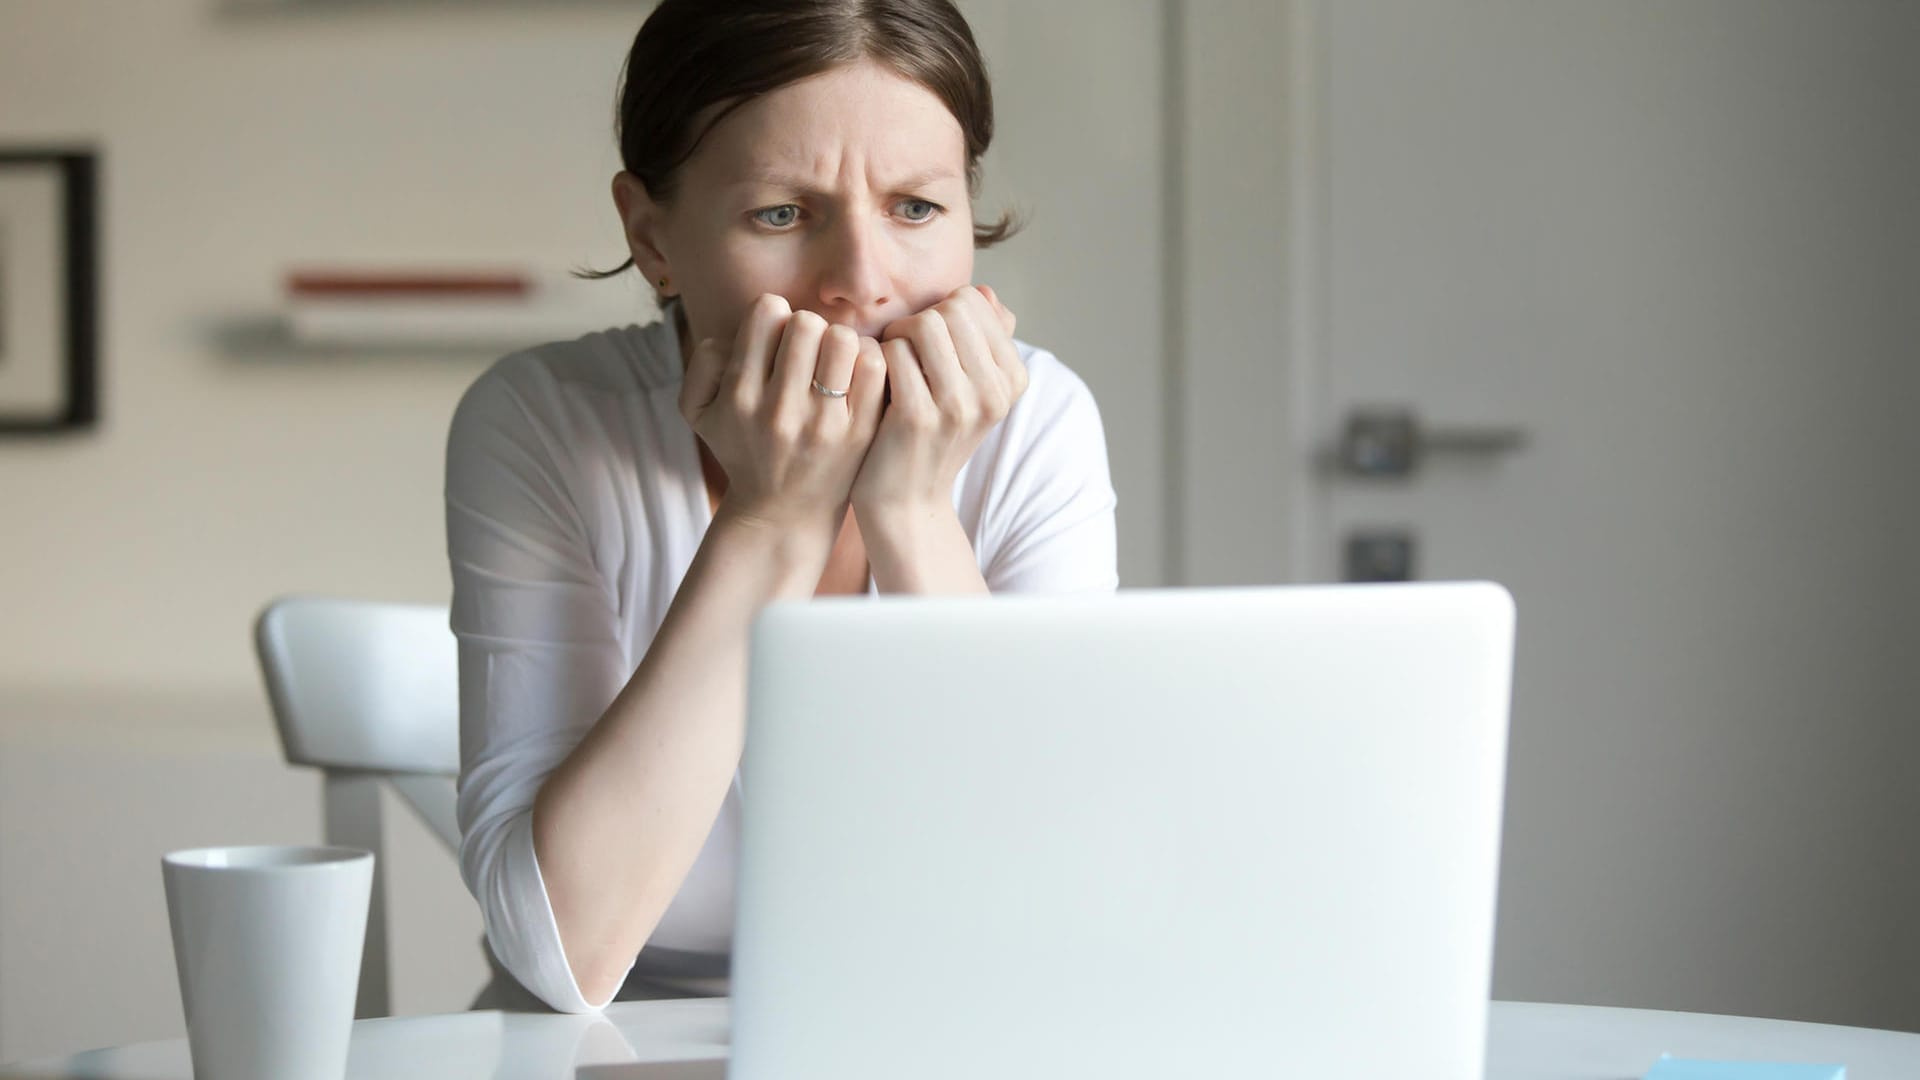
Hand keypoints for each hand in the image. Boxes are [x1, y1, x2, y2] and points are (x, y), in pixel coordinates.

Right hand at [678, 294, 887, 532]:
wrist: (783, 513)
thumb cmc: (742, 449)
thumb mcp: (699, 412)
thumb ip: (703, 362)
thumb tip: (736, 335)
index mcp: (740, 396)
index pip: (767, 312)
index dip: (774, 316)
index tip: (777, 338)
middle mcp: (780, 409)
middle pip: (807, 322)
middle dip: (808, 328)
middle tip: (808, 352)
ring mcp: (823, 423)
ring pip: (842, 339)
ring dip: (838, 343)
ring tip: (832, 363)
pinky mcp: (859, 433)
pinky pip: (873, 368)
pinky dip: (867, 360)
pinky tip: (855, 375)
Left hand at [849, 285, 1025, 516]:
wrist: (907, 500)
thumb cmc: (932, 434)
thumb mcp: (969, 390)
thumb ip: (981, 339)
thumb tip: (986, 292)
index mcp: (1012, 379)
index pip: (974, 302)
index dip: (940, 312)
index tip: (927, 344)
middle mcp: (994, 393)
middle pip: (951, 309)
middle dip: (917, 320)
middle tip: (902, 350)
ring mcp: (959, 407)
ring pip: (924, 324)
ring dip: (897, 336)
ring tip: (890, 363)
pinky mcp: (918, 417)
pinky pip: (893, 352)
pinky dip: (877, 358)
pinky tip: (875, 381)